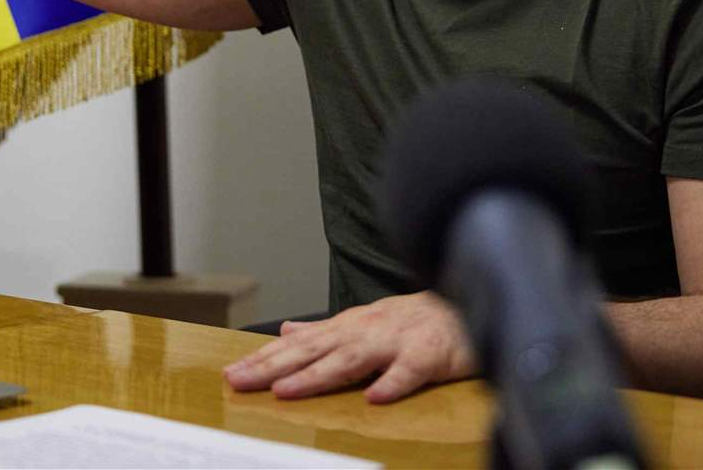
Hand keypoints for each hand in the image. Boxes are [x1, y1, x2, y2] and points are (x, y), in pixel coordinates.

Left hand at [223, 292, 476, 403]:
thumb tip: (286, 330)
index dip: (264, 359)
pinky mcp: (430, 354)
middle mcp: (366, 330)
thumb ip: (325, 330)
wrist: (469, 302)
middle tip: (239, 381)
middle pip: (314, 350)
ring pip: (352, 358)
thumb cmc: (414, 319)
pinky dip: (393, 383)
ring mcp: (396, 341)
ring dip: (318, 375)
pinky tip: (374, 400)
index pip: (299, 345)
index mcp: (349, 326)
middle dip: (274, 366)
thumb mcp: (364, 321)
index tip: (232, 373)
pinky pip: (410, 371)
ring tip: (286, 391)